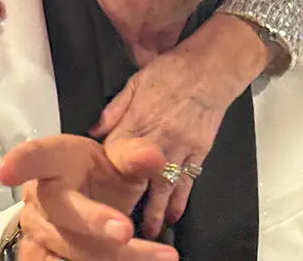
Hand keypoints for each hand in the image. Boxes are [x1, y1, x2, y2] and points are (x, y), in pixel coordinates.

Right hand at [0, 134, 177, 260]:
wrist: (86, 199)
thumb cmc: (99, 174)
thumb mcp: (119, 161)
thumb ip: (134, 157)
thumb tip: (154, 156)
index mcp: (53, 160)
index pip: (35, 157)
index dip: (20, 162)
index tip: (5, 171)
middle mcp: (39, 196)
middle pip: (64, 211)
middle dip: (95, 222)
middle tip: (127, 231)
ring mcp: (36, 231)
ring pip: (71, 250)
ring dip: (116, 257)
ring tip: (158, 256)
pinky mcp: (40, 258)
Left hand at [89, 13, 267, 238]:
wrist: (210, 69)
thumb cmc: (170, 71)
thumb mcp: (135, 82)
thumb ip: (114, 109)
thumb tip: (93, 130)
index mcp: (138, 119)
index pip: (115, 152)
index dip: (105, 170)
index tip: (97, 186)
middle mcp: (158, 138)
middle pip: (139, 176)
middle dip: (128, 201)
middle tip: (117, 225)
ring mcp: (180, 148)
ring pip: (164, 185)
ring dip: (156, 210)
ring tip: (148, 232)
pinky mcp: (199, 152)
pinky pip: (188, 180)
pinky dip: (181, 199)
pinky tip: (174, 214)